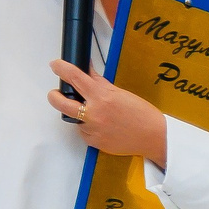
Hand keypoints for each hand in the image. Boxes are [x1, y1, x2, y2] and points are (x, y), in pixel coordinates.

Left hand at [48, 60, 168, 165]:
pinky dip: (89, 128)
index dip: (61, 68)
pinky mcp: (95, 143)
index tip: (55, 65)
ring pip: (74, 119)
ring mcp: (94, 130)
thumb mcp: (119, 93)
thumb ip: (99, 83)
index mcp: (102, 96)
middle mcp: (94, 113)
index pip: (74, 77)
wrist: (154, 136)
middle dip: (54, 96)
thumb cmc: (141, 113)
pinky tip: (103, 127)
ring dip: (78, 114)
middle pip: (61, 103)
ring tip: (94, 114)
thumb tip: (86, 71)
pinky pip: (84, 133)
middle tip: (56, 93)